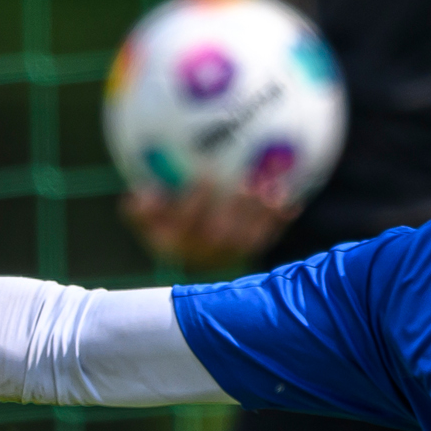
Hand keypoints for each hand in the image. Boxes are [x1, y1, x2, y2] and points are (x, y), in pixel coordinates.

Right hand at [123, 179, 289, 273]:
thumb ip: (142, 209)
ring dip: (260, 215)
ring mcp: (228, 256)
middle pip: (221, 235)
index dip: (195, 203)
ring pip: (247, 239)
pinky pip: (267, 237)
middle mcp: (202, 255)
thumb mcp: (147, 216)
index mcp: (174, 244)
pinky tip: (294, 201)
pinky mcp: (249, 252)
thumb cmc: (165, 217)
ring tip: (272, 189)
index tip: (204, 174)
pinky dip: (280, 221)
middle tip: (245, 182)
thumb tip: (137, 197)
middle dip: (233, 209)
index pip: (185, 226)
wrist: (194, 247)